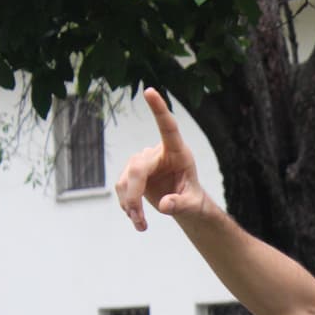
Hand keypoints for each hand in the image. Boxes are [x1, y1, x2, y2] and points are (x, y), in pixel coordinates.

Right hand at [114, 88, 206, 230]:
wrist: (183, 203)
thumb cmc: (192, 198)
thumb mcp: (192, 205)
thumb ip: (181, 204)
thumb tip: (165, 205)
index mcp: (178, 152)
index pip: (168, 127)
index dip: (159, 109)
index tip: (150, 91)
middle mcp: (158, 152)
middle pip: (138, 167)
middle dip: (134, 194)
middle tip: (138, 218)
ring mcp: (142, 161)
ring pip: (127, 179)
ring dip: (129, 203)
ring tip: (141, 223)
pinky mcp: (132, 172)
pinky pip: (122, 187)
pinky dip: (126, 204)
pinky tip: (135, 216)